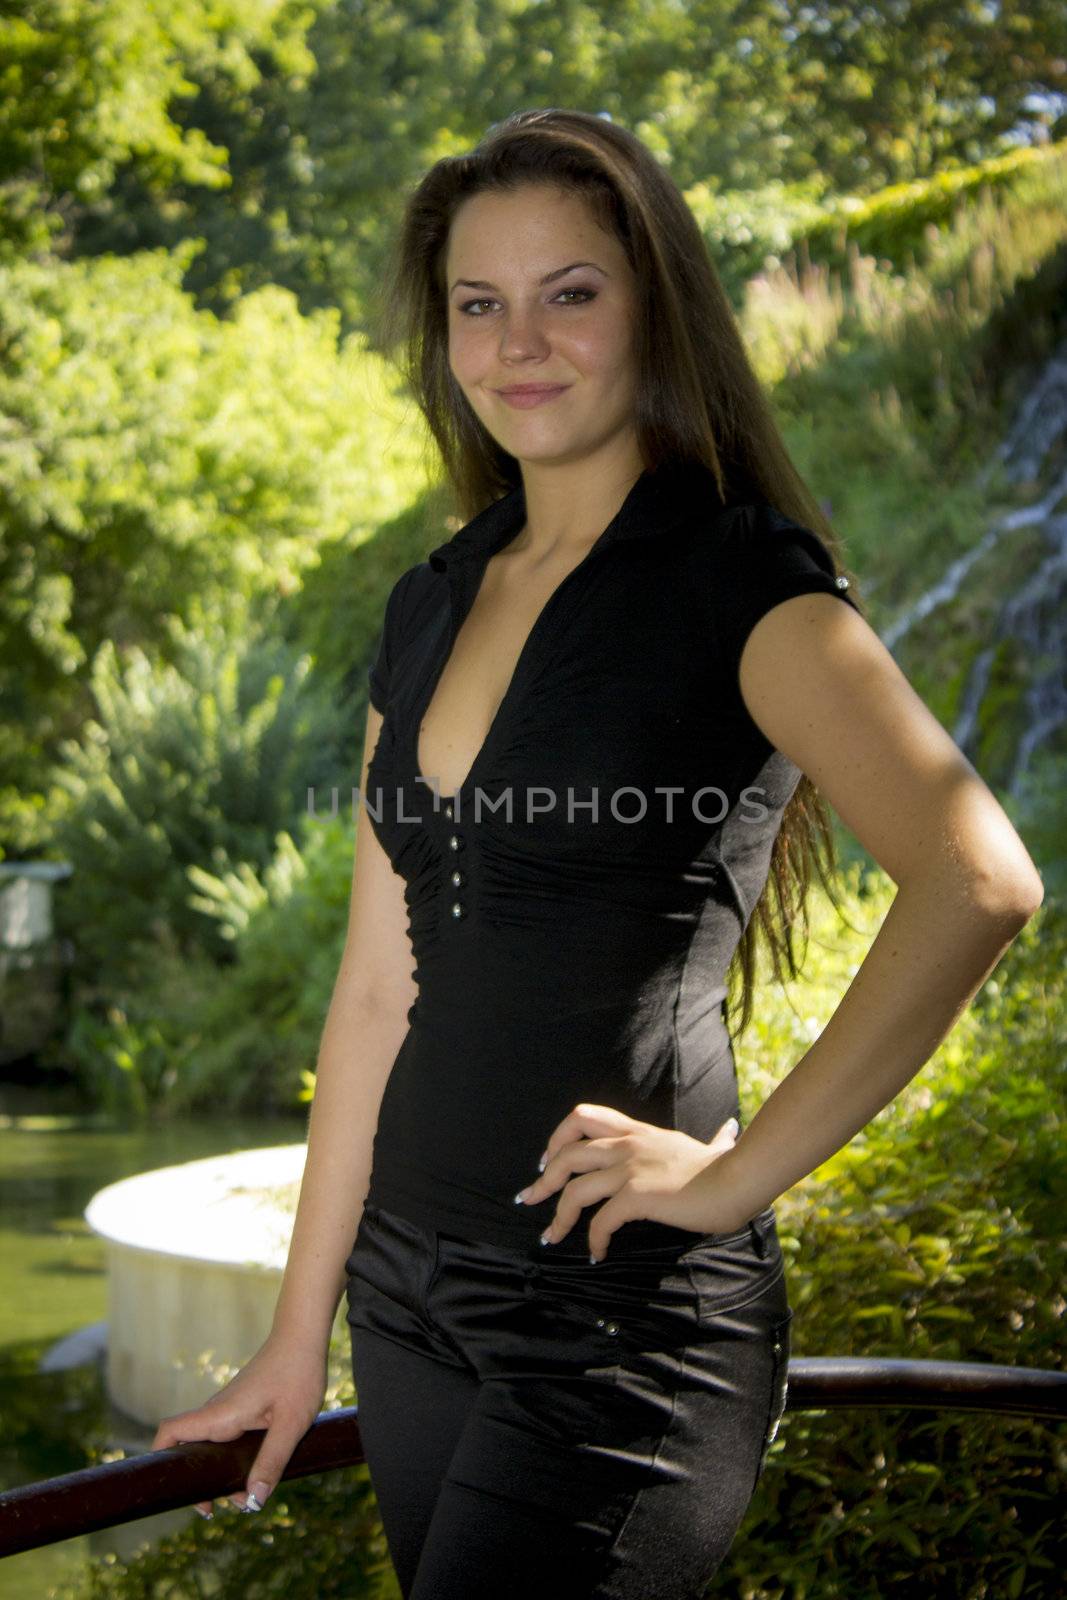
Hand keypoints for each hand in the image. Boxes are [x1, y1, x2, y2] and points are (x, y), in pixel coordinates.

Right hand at [149, 1333, 327, 1518]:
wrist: (304, 1336)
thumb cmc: (298, 1373)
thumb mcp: (291, 1423)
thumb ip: (272, 1461)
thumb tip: (253, 1502)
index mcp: (221, 1414)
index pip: (171, 1432)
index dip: (161, 1459)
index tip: (176, 1489)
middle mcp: (219, 1411)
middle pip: (190, 1447)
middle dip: (198, 1479)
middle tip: (219, 1506)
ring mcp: (230, 1408)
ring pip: (211, 1445)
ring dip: (219, 1472)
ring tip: (243, 1499)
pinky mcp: (243, 1406)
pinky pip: (227, 1437)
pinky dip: (232, 1459)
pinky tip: (255, 1473)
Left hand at [514, 1103, 746, 1259]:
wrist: (738, 1179)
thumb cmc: (727, 1167)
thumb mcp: (708, 1145)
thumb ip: (710, 1139)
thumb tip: (729, 1131)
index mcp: (637, 1131)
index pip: (583, 1116)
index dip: (558, 1137)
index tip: (547, 1160)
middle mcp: (627, 1144)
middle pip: (566, 1151)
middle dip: (543, 1178)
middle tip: (530, 1199)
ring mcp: (630, 1168)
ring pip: (573, 1187)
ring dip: (557, 1215)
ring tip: (552, 1236)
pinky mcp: (638, 1195)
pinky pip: (600, 1219)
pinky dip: (593, 1239)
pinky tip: (598, 1253)